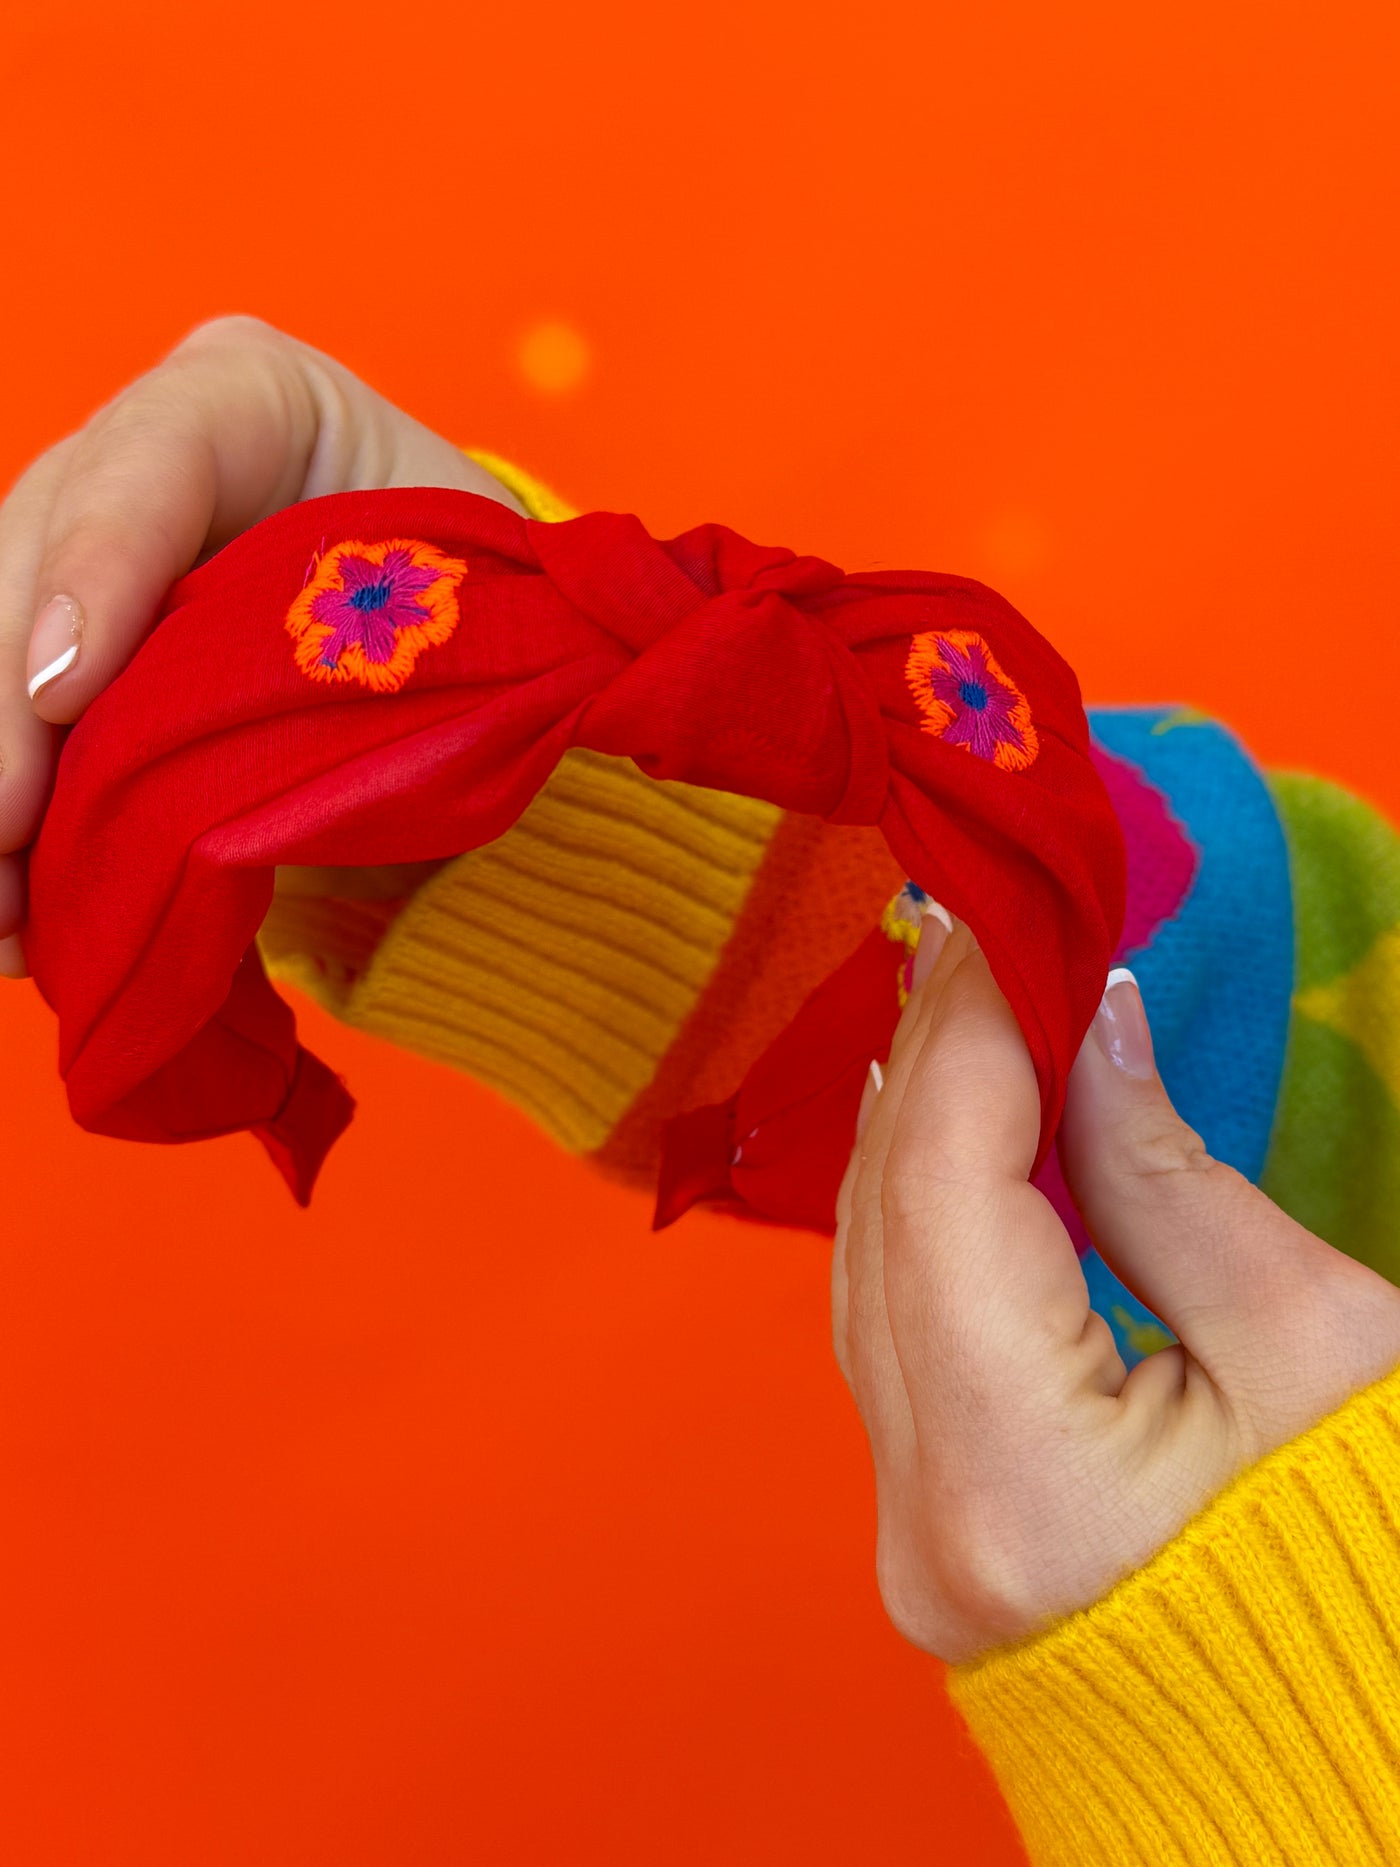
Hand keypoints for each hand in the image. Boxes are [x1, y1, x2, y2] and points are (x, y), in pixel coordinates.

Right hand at [0, 315, 525, 974]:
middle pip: (35, 553)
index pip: (160, 449)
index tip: (64, 697)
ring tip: (8, 913)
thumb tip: (328, 783)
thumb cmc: (468, 609)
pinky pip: (11, 718)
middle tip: (6, 832)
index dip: (100, 565)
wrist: (450, 647)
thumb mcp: (464, 606)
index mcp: (251, 400)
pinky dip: (13, 819)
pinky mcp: (61, 641)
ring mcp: (78, 547)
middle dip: (6, 709)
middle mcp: (135, 455)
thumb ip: (395, 651)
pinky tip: (17, 916)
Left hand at [831, 913, 1399, 1663]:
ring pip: (871, 1270)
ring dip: (915, 1122)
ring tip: (957, 999)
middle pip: (886, 1223)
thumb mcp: (1315, 1348)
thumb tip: (1084, 1018)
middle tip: (977, 929)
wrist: (1353, 1739)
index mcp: (1025, 1487)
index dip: (968, 1035)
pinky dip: (915, 1208)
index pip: (943, 1191)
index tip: (1003, 921)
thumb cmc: (1381, 1553)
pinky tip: (932, 1122)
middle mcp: (931, 1518)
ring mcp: (914, 1529)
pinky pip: (891, 1324)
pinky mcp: (932, 1517)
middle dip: (934, 1057)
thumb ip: (1166, 1176)